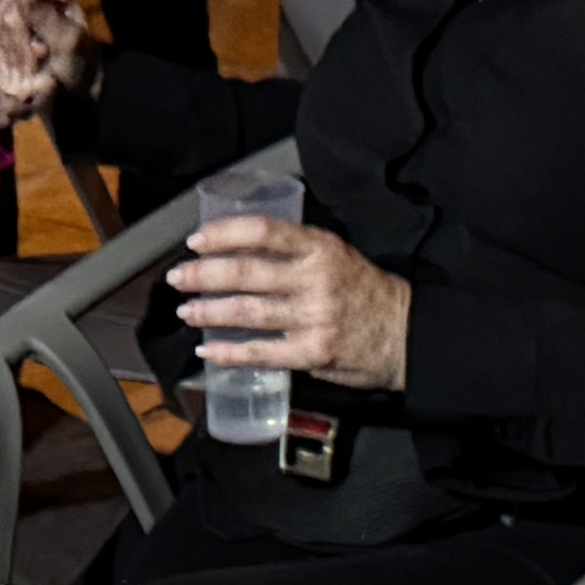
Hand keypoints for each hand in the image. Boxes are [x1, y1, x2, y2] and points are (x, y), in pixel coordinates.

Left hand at [169, 217, 409, 391]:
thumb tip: (238, 247)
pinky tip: (208, 349)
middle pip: (245, 271)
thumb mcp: (336, 254)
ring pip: (246, 311)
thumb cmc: (365, 292)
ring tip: (186, 311)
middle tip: (179, 277)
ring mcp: (314, 317)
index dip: (223, 234)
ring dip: (208, 311)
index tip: (197, 241)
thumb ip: (295, 250)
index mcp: (320, 247)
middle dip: (203, 274)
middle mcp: (315, 279)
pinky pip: (261, 353)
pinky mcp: (313, 353)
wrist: (406, 334)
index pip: (263, 231)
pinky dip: (229, 352)